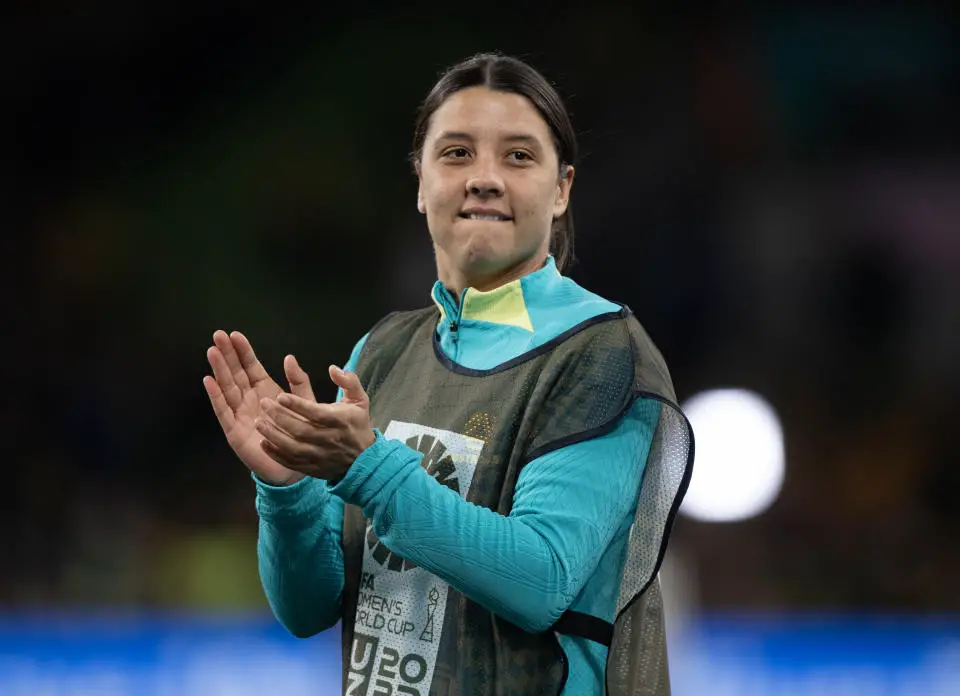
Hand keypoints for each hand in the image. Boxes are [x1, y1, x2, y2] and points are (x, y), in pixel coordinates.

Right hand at [203, 330, 315, 485]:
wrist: (294, 466)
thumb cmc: (299, 433)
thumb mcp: (305, 404)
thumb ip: (299, 381)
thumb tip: (289, 357)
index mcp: (265, 390)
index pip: (251, 366)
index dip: (243, 351)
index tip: (235, 335)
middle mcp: (249, 399)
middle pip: (235, 373)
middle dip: (226, 354)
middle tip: (218, 335)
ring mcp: (240, 413)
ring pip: (227, 387)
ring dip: (219, 370)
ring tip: (212, 351)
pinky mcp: (234, 430)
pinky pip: (223, 410)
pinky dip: (216, 396)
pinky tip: (209, 381)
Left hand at [254, 365, 375, 482]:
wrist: (364, 460)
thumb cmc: (357, 425)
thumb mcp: (360, 400)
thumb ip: (349, 381)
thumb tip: (333, 368)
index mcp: (339, 420)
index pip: (315, 413)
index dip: (297, 404)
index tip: (280, 396)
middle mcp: (328, 439)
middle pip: (300, 429)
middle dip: (280, 416)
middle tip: (264, 404)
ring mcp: (319, 455)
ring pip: (292, 447)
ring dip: (273, 435)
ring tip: (258, 423)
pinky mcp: (312, 468)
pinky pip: (291, 462)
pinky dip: (275, 454)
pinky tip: (263, 443)